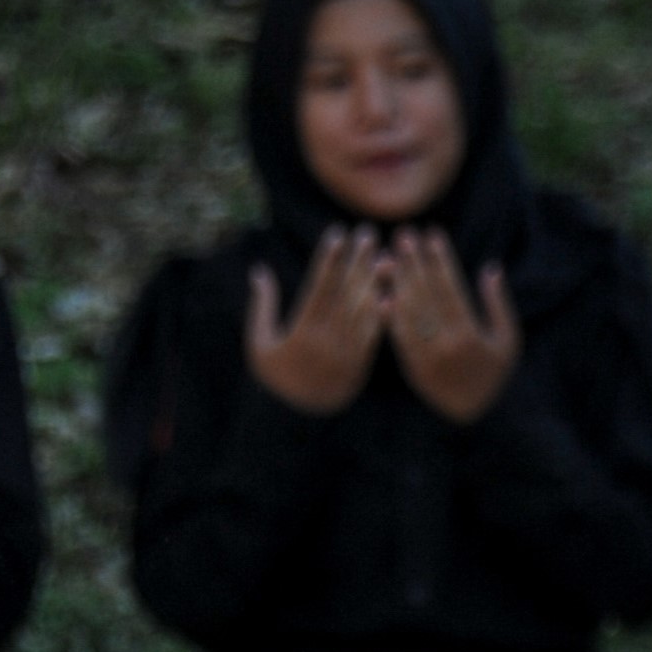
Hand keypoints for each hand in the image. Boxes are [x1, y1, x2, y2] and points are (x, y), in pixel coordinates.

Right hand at [245, 229, 388, 415]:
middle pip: (345, 292)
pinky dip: (384, 315)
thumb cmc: (273, 377)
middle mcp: (326, 340)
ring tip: (385, 255)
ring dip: (375, 282)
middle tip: (368, 232)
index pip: (320, 287)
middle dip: (357, 260)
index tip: (338, 234)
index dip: (330, 259)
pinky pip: (375, 336)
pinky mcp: (360, 365)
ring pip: (363, 311)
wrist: (296, 419)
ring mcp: (346, 353)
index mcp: (301, 331)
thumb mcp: (258, 342)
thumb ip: (262, 306)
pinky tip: (393, 294)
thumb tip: (259, 271)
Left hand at [382, 227, 519, 424]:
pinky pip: (397, 335)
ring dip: (397, 281)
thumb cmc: (495, 374)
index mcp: (471, 334)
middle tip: (404, 235)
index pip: (451, 287)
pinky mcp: (412, 366)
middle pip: (426, 294)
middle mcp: (447, 343)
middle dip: (414, 261)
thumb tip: (491, 268)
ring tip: (389, 255)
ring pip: (408, 311)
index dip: (440, 259)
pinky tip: (382, 291)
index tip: (432, 234)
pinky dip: (388, 313)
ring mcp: (427, 355)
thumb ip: (499, 304)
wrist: (476, 417)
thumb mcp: (509, 341)